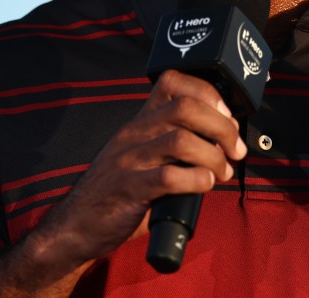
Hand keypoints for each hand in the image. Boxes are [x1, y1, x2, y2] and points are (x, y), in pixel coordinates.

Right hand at [13, 70, 246, 287]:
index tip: (226, 116)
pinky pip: (169, 177)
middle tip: (234, 149)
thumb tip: (224, 139)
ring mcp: (129, 160)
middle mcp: (134, 133)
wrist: (74, 227)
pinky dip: (196, 180)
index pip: (173, 82)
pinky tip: (203, 186)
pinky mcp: (129, 189)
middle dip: (222, 127)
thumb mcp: (142, 155)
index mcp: (140, 121)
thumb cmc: (117, 192)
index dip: (209, 93)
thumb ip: (174, 143)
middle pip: (186, 108)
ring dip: (213, 156)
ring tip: (222, 171)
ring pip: (181, 140)